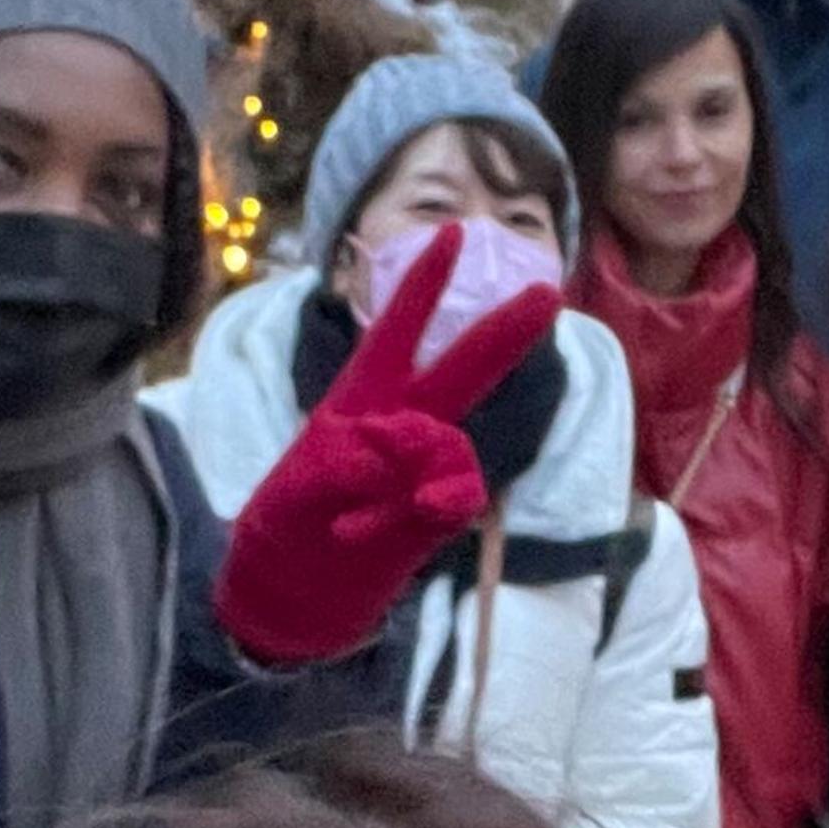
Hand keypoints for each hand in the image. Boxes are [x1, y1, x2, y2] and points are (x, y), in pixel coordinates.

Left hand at [211, 227, 562, 668]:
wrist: (292, 596)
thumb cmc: (282, 527)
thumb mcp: (292, 486)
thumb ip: (344, 460)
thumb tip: (396, 445)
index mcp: (359, 396)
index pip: (396, 329)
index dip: (423, 283)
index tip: (454, 231)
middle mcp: (402, 423)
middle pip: (461, 367)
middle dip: (503, 330)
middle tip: (546, 291)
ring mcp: (424, 470)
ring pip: (455, 443)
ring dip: (415, 467)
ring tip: (359, 512)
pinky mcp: (437, 515)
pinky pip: (458, 496)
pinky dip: (431, 508)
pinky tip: (397, 524)